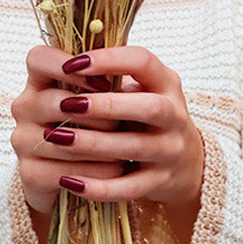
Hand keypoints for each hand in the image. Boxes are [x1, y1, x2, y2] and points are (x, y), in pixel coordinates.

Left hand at [10, 46, 204, 231]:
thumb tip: (61, 56)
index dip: (109, 60)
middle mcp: (175, 116)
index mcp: (166, 83)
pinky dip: (99, 187)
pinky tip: (68, 181)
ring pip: (134, 148)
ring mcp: (170, 151)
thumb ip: (113, 75)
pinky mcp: (160, 182)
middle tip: (67, 105)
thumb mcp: (142, 89)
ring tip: (56, 138)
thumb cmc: (148, 116)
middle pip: (149, 108)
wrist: (186, 162)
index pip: (143, 62)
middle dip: (106, 105)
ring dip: (93, 144)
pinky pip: (129, 188)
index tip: (74, 63)